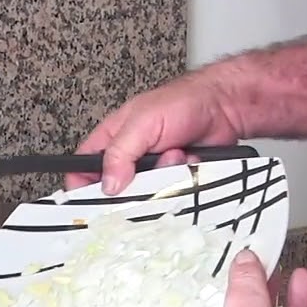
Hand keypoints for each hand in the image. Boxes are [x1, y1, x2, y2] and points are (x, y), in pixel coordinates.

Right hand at [66, 72, 244, 194]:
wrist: (225, 106)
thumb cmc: (182, 102)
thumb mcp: (142, 122)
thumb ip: (120, 153)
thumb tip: (108, 186)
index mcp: (111, 140)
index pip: (83, 169)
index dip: (82, 188)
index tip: (90, 204)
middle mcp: (129, 157)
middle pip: (117, 191)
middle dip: (136, 185)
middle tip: (150, 172)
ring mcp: (152, 170)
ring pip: (146, 195)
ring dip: (163, 180)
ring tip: (177, 156)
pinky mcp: (173, 179)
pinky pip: (170, 195)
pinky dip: (181, 182)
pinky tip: (189, 162)